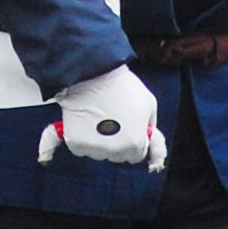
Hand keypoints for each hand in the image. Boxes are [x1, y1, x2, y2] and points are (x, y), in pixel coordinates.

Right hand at [38, 64, 165, 167]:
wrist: (93, 72)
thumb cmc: (123, 86)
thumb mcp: (149, 104)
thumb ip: (151, 128)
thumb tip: (148, 140)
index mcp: (136, 144)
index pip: (136, 155)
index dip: (133, 140)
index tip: (127, 126)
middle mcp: (115, 152)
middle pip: (117, 156)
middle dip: (116, 142)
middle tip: (112, 117)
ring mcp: (94, 149)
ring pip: (99, 152)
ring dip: (99, 140)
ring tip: (97, 116)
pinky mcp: (75, 144)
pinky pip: (81, 148)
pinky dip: (81, 139)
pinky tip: (83, 122)